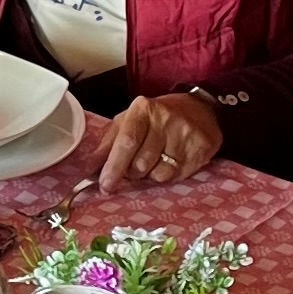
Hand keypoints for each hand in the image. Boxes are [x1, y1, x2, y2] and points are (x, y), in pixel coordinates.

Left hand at [93, 91, 223, 190]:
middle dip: (132, 174)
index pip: (126, 142)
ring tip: (156, 161)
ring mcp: (186, 133)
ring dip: (152, 176)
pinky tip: (171, 162)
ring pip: (160, 174)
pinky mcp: (201, 148)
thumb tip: (90, 169)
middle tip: (135, 168)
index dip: (114, 167)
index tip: (105, 185)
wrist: (200, 109)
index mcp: (142, 109)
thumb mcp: (129, 121)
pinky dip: (170, 176)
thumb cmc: (157, 118)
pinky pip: (178, 177)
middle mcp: (165, 118)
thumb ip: (108, 144)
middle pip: (141, 163)